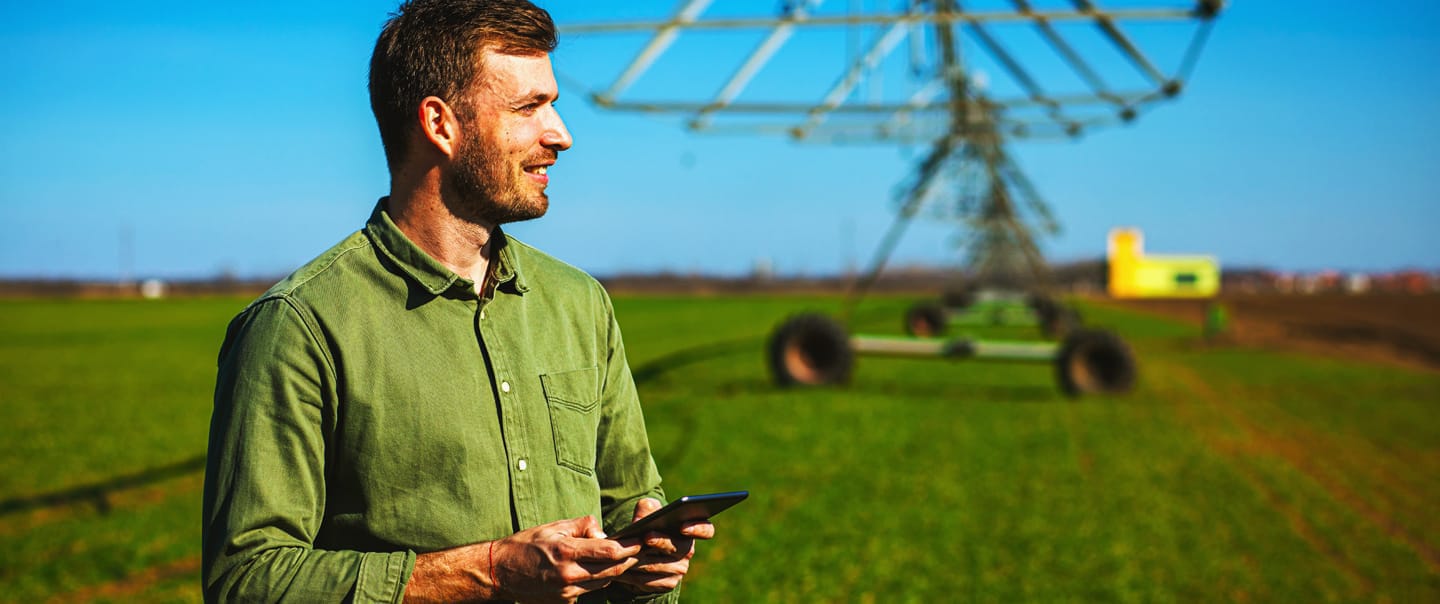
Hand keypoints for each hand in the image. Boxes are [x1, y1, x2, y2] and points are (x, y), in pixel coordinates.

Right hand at [494, 515, 641, 602]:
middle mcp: (568, 574)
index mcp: (566, 551)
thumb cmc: (527, 545)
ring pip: (603, 581)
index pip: (609, 551)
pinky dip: (596, 579)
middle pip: (612, 570)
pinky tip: (597, 570)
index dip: (629, 547)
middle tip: (641, 550)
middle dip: (629, 560)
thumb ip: (583, 526)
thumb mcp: (554, 526)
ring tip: (624, 558)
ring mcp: (566, 591)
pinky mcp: (564, 602)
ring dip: (614, 570)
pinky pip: (589, 589)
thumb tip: (604, 532)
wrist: (500, 572)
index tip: (641, 540)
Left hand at [611, 498, 715, 593]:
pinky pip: (650, 581)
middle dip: (662, 542)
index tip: (683, 526)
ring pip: (660, 565)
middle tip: (647, 537)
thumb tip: (644, 518)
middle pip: (680, 548)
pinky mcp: (667, 583)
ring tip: (626, 553)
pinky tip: (623, 569)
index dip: (698, 528)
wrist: (639, 550)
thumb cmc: (648, 524)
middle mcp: (688, 550)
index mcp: (690, 529)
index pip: (706, 530)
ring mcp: (679, 569)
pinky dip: (635, 575)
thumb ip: (646, 508)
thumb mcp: (646, 512)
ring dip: (642, 560)